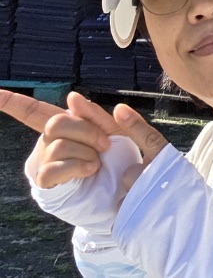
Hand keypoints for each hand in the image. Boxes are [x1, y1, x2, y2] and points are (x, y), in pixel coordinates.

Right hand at [1, 90, 168, 189]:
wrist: (123, 193)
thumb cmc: (117, 160)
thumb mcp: (114, 132)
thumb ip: (95, 115)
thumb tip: (71, 96)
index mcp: (66, 127)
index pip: (35, 111)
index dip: (13, 103)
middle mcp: (50, 142)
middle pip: (55, 123)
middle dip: (85, 131)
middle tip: (105, 144)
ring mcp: (46, 162)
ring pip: (57, 146)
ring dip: (86, 152)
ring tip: (98, 162)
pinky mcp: (47, 183)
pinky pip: (52, 169)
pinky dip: (77, 166)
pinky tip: (91, 170)